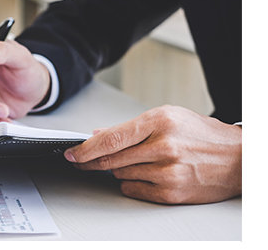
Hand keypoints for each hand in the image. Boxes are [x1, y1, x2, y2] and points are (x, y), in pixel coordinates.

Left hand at [64, 105, 241, 203]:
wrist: (237, 157)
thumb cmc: (200, 134)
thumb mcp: (166, 117)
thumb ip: (129, 127)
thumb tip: (97, 134)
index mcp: (159, 121)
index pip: (112, 138)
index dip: (86, 148)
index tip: (72, 153)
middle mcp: (163, 146)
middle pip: (111, 159)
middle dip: (91, 162)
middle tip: (81, 162)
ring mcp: (168, 171)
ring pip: (120, 175)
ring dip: (117, 170)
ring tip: (136, 162)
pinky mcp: (172, 192)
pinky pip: (134, 190)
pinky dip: (131, 184)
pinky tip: (143, 175)